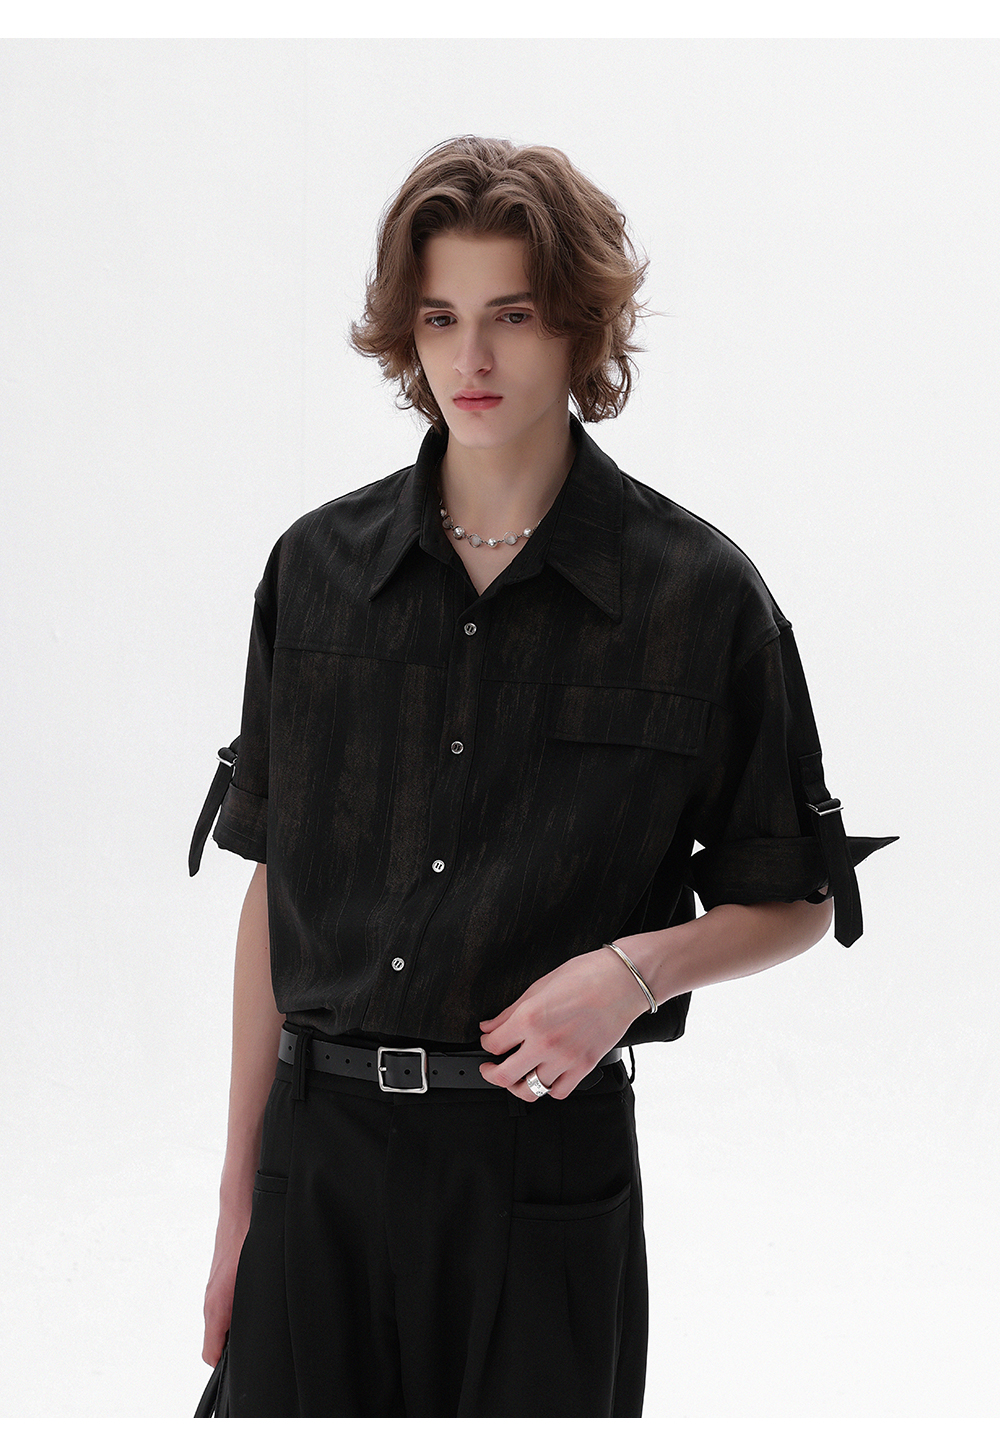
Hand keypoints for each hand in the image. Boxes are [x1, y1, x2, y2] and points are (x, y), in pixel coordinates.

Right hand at [202, 1207, 250, 1365]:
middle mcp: (211, 1300)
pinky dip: (237, 1305)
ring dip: (237, 1323)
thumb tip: (253, 1333)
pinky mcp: (220, 1276)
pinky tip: (256, 1295)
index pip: (211, 1354)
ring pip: (222, 1319)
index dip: (226, 1365)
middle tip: (258, 1341)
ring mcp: (214, 1287)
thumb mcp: (254, 1281)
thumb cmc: (247, 1239)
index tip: (243, 1364)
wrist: (241, 1208)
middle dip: (234, 1345)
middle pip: (217, 1339)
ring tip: (260, 1318)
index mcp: (216, 1308)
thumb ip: (252, 1312)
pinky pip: (226, 1300)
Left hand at [478, 945, 649, 1100]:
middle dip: (490, 1073)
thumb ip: (510, 1011)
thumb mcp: (539, 986)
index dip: (485, 1043)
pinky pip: (558, 1092)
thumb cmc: (586, 976)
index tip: (488, 1041)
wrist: (622, 981)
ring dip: (518, 1085)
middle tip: (489, 1068)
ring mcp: (565, 1058)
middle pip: (504, 1076)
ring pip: (530, 1090)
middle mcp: (545, 1042)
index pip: (493, 1045)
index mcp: (529, 1018)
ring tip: (516, 1076)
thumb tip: (490, 1026)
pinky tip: (545, 1076)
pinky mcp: (584, 1067)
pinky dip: (548, 1088)